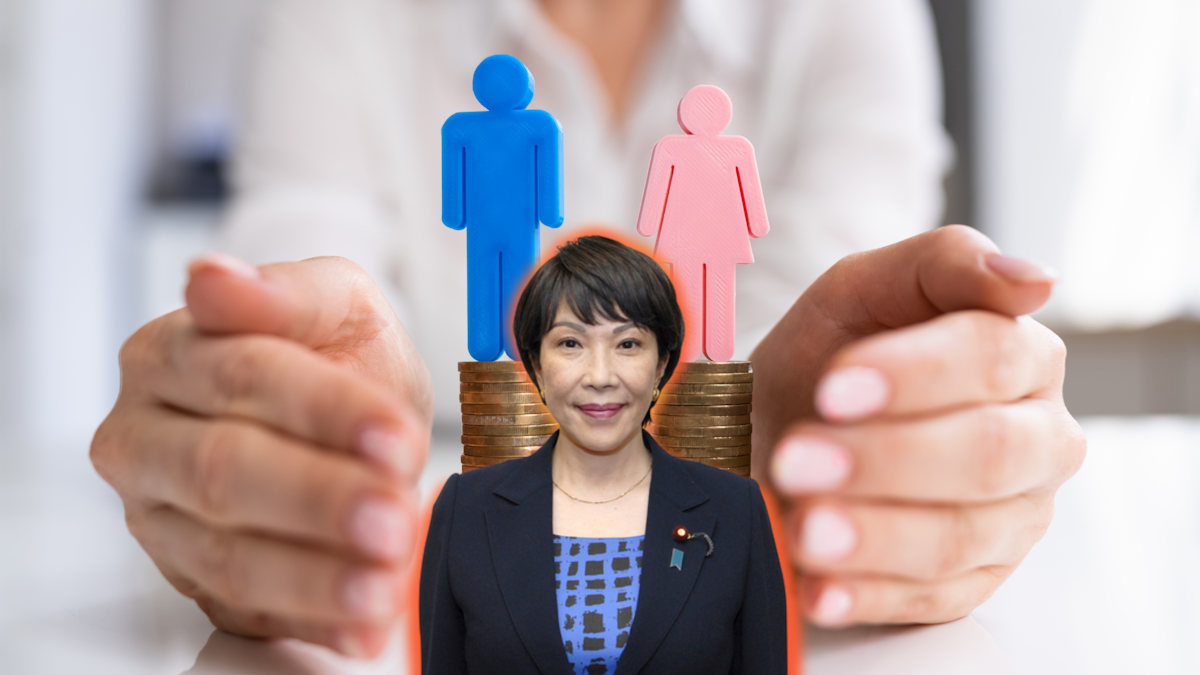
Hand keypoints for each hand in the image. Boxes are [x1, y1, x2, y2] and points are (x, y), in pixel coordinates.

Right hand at [91, 254, 432, 656]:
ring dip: (314, 575)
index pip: (243, 376)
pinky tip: (361, 623)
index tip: (394, 435)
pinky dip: (311, 620)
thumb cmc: (332, 353)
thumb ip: (285, 292)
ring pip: (226, 552)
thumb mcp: (333, 303)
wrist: (342, 420)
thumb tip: (212, 277)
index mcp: (168, 354)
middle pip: (223, 470)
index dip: (324, 410)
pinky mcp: (189, 577)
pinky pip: (243, 608)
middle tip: (392, 516)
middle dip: (318, 498)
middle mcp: (145, 437)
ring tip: (383, 581)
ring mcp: (159, 516)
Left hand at [749, 226, 1085, 625]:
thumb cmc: (833, 355)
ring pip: (962, 535)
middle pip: (988, 453)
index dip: (913, 374)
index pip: (990, 359)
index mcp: (1021, 357)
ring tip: (802, 528)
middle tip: (799, 461)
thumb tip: (1034, 280)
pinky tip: (819, 587)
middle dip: (885, 459)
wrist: (787, 428)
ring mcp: (1012, 518)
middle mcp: (1036, 440)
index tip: (834, 388)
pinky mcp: (974, 580)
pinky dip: (869, 594)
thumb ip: (945, 264)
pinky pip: (933, 598)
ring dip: (874, 535)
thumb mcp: (865, 288)